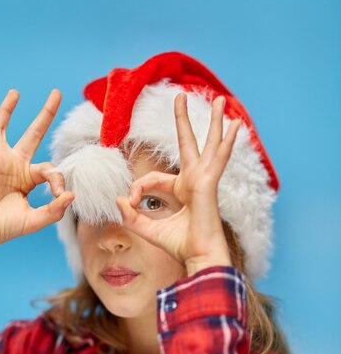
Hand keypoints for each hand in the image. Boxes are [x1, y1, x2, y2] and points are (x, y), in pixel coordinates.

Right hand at [0, 89, 73, 252]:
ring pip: (1, 127)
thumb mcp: (36, 220)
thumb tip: (72, 195)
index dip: (58, 179)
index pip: (49, 168)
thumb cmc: (5, 228)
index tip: (60, 194)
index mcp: (29, 177)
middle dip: (45, 114)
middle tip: (56, 93)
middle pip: (33, 133)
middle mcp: (14, 164)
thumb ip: (55, 210)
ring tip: (16, 92)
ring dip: (8, 109)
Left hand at [115, 94, 240, 272]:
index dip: (139, 188)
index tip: (132, 202)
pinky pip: (218, 158)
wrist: (197, 257)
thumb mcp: (147, 228)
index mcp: (183, 189)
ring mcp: (205, 180)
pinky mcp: (209, 184)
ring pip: (209, 144)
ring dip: (213, 121)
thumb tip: (118, 199)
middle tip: (179, 96)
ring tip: (217, 100)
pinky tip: (236, 126)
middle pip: (189, 144)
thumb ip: (131, 215)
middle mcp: (195, 180)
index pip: (154, 178)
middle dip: (183, 120)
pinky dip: (227, 142)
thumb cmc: (178, 245)